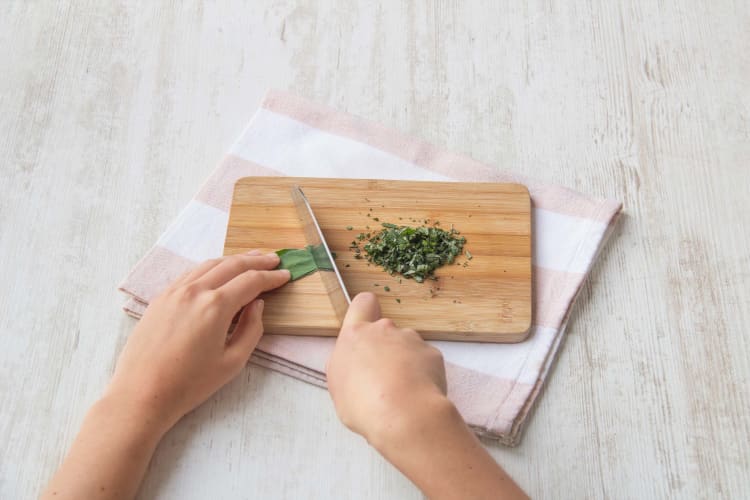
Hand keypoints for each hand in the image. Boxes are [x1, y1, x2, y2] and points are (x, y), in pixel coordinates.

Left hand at [107, 250, 290, 429]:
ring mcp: (175, 291)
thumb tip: (256, 305)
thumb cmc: (189, 384)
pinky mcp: (161, 298)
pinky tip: (218, 271)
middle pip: (232, 265)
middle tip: (275, 259)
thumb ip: (252, 329)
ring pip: (210, 264)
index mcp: (216, 306)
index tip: (285, 275)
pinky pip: (191, 273)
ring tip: (251, 259)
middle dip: (256, 260)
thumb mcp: (232, 362)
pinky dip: (211, 268)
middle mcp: (195, 291)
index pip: (251, 281)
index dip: (271, 277)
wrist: (141, 393)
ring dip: (233, 260)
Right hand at [326, 293, 527, 499]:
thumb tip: (355, 364)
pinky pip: (425, 360)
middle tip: (383, 377)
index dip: (366, 311)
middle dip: (386, 348)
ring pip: (407, 346)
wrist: (403, 415)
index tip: (367, 327)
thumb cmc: (365, 404)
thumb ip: (346, 365)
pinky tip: (417, 393)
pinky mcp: (431, 353)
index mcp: (355, 335)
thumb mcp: (338, 386)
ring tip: (402, 391)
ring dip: (405, 362)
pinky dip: (423, 373)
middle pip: (385, 331)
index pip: (363, 303)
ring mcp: (410, 340)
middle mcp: (383, 330)